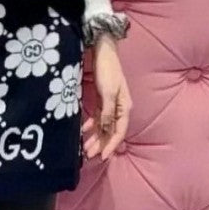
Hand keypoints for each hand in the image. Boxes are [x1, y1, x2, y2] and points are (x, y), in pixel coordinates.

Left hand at [82, 38, 130, 161]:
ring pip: (104, 126)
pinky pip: (98, 117)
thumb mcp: (107, 93)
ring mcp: (111, 104)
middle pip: (111, 131)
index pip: (119, 132)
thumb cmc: (108, 70)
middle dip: (101, 144)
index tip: (102, 157)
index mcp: (124, 107)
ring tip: (85, 148)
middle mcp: (119, 108)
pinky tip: (84, 130)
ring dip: (95, 137)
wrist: (104, 51)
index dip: (111, 145)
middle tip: (89, 156)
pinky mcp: (103, 99)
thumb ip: (107, 112)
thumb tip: (106, 130)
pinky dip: (92, 124)